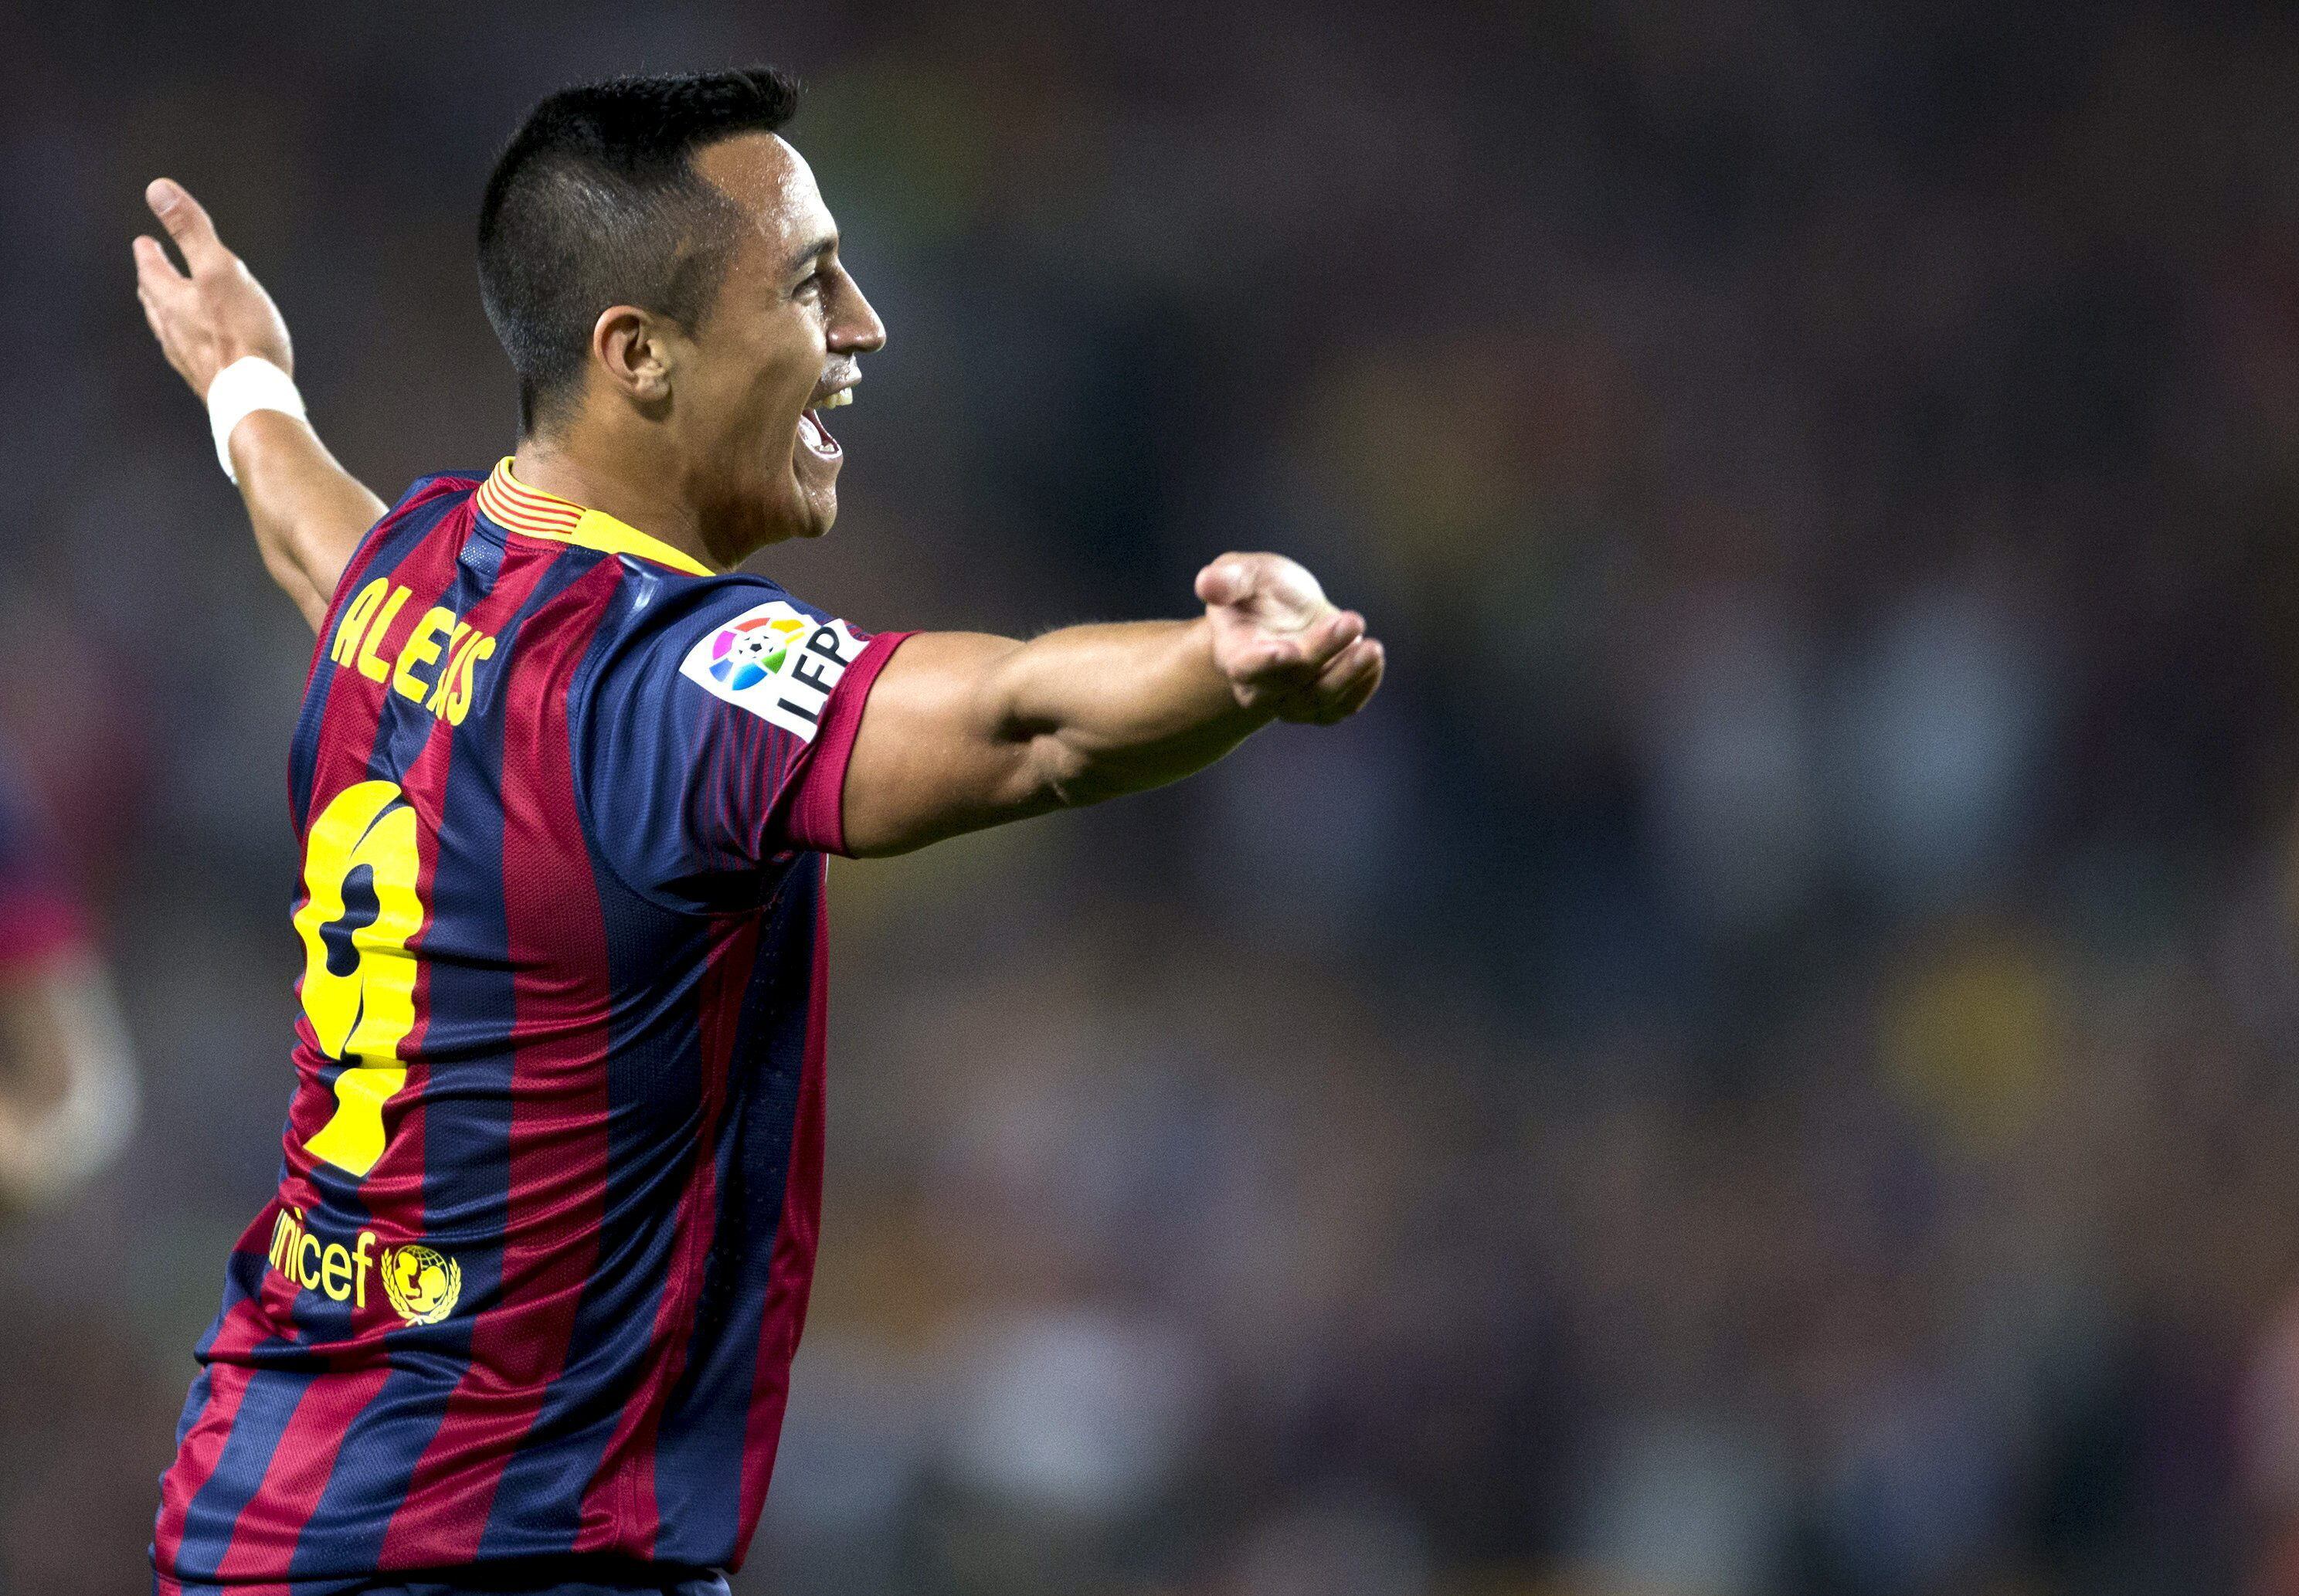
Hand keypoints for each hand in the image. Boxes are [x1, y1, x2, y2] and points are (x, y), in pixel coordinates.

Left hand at [132, 178, 292, 396]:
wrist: (255, 400)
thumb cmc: (241, 334)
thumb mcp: (219, 270)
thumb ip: (191, 231)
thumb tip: (158, 188)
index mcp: (171, 301)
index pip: (152, 270)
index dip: (149, 253)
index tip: (144, 241)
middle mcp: (173, 332)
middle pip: (155, 303)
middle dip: (153, 284)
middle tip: (152, 272)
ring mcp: (190, 362)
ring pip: (170, 332)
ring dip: (168, 316)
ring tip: (173, 311)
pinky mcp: (211, 384)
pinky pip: (194, 357)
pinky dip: (193, 344)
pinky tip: (206, 351)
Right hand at [1196, 552, 1384, 723]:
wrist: (1285, 617)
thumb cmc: (1262, 591)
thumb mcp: (1245, 572)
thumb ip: (1229, 577)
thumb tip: (1207, 582)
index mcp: (1234, 652)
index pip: (1246, 666)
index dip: (1264, 663)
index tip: (1288, 651)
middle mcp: (1258, 686)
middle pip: (1290, 679)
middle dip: (1322, 651)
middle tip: (1352, 620)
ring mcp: (1289, 701)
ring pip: (1319, 699)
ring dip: (1348, 673)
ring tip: (1372, 647)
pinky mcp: (1320, 708)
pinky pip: (1342, 707)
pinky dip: (1362, 685)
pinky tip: (1373, 659)